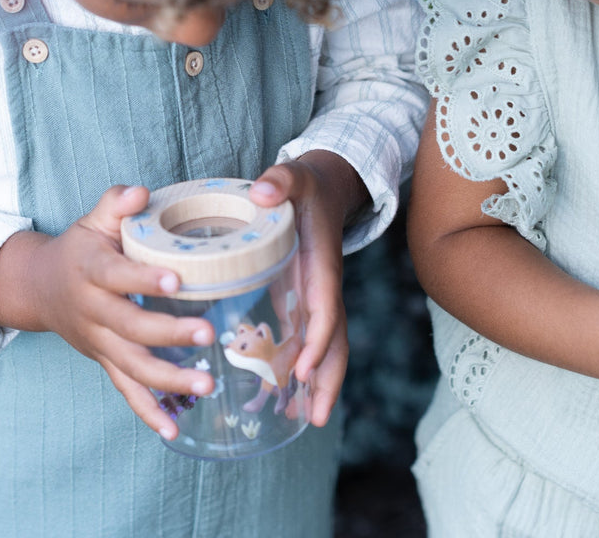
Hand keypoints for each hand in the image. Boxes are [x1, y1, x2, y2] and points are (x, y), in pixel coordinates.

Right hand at [27, 185, 215, 436]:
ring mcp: (99, 341)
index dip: (145, 278)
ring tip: (207, 383)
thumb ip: (117, 202)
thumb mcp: (94, 219)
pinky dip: (148, 411)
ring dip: (169, 378)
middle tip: (209, 333)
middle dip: (169, 333)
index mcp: (93, 271)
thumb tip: (140, 192)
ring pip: (132, 365)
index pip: (118, 276)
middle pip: (130, 327)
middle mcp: (94, 311)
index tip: (177, 280)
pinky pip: (126, 390)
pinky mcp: (105, 360)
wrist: (41, 287)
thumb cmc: (83, 246)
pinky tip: (174, 429)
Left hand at [249, 151, 363, 425]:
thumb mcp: (295, 177)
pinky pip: (306, 340)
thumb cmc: (305, 185)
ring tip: (304, 421)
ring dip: (319, 383)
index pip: (326, 307)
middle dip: (330, 378)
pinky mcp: (304, 299)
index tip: (305, 370)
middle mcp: (323, 287)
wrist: (325, 185)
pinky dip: (301, 370)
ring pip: (325, 346)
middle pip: (335, 339)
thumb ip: (280, 180)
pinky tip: (283, 398)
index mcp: (321, 265)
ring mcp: (315, 297)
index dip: (319, 339)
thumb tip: (262, 191)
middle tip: (318, 418)